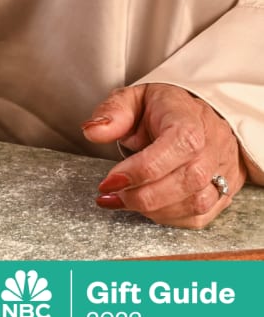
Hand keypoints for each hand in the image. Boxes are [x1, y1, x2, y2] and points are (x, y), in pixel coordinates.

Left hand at [82, 83, 245, 227]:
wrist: (196, 115)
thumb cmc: (162, 109)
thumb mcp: (133, 99)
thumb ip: (113, 112)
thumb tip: (93, 131)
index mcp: (191, 120)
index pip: (179, 146)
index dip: (142, 169)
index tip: (109, 182)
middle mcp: (215, 146)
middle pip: (187, 181)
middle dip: (142, 196)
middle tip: (111, 195)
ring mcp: (223, 171)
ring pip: (196, 203)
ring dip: (153, 210)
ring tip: (123, 201)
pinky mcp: (224, 191)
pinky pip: (200, 216)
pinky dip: (169, 218)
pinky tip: (147, 208)